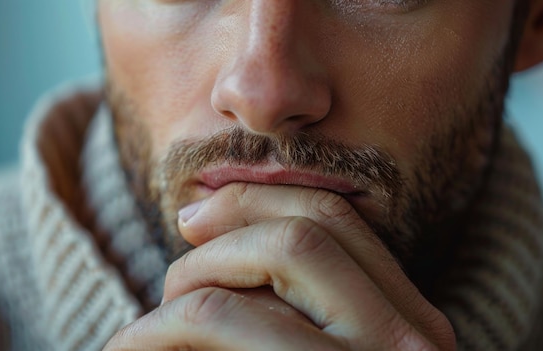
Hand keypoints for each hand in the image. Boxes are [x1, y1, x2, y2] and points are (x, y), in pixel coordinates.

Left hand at [104, 183, 455, 349]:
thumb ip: (298, 304)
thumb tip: (209, 226)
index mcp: (410, 322)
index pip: (336, 220)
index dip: (258, 202)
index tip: (197, 217)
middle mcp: (405, 342)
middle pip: (301, 234)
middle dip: (222, 233)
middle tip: (174, 266)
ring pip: (253, 279)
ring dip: (182, 287)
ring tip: (148, 329)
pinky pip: (220, 324)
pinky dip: (157, 330)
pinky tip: (133, 349)